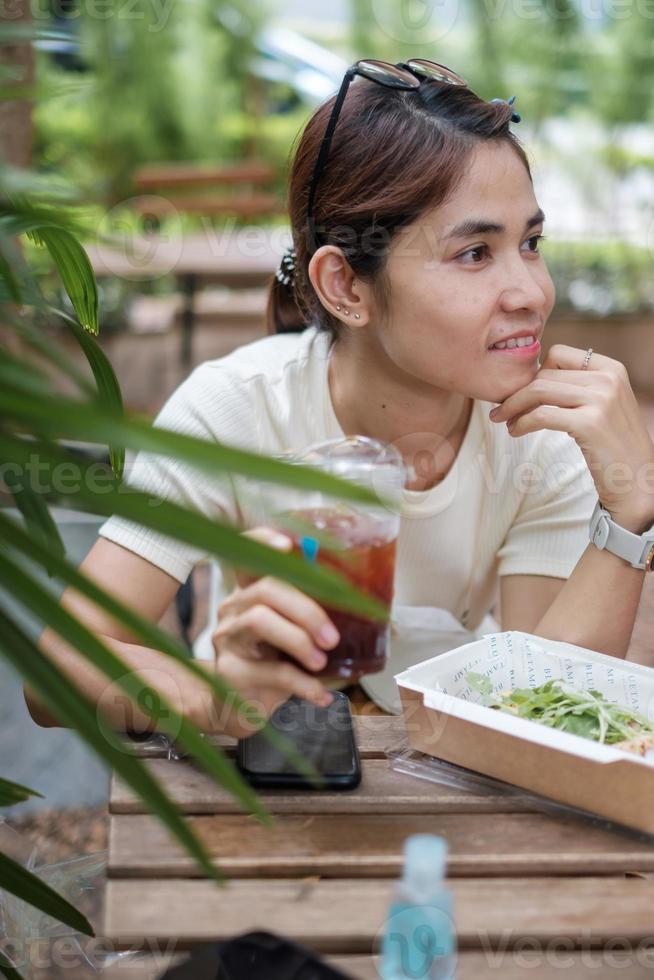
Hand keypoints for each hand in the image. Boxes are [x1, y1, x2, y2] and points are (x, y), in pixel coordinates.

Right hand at [206, 527, 339, 738]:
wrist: (238, 707)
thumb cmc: (272, 665)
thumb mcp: (291, 639)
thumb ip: (315, 622)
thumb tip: (375, 619)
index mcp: (251, 593)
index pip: (248, 555)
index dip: (263, 542)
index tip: (288, 546)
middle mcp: (234, 608)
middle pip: (265, 589)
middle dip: (305, 609)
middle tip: (331, 637)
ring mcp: (228, 639)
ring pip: (259, 620)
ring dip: (298, 639)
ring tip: (320, 661)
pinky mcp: (231, 672)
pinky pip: (271, 671)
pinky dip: (304, 684)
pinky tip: (321, 695)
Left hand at [489, 345, 653, 531]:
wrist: (637, 479)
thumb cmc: (613, 445)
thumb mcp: (604, 404)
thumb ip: (579, 386)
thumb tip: (533, 379)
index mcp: (611, 368)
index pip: (559, 353)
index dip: (536, 372)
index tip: (524, 391)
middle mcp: (608, 379)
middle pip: (545, 373)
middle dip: (518, 392)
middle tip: (503, 411)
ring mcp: (600, 400)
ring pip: (538, 391)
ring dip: (514, 407)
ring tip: (505, 421)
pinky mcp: (589, 423)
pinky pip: (541, 415)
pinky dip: (522, 423)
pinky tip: (516, 432)